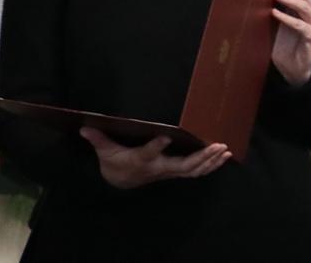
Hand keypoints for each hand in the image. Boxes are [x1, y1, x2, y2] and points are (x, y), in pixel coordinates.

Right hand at [80, 129, 229, 189]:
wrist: (120, 182)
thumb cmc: (115, 163)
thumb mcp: (105, 152)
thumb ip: (98, 139)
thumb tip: (85, 127)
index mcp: (141, 160)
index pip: (148, 153)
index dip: (156, 146)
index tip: (165, 136)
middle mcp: (159, 168)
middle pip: (183, 165)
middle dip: (201, 157)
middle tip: (217, 145)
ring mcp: (169, 172)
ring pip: (194, 171)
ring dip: (211, 162)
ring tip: (225, 151)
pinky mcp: (176, 172)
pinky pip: (197, 171)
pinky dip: (212, 165)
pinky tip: (225, 157)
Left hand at [269, 0, 310, 86]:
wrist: (293, 70)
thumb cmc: (284, 48)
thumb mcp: (278, 27)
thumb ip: (276, 13)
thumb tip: (258, 0)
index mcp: (304, 13)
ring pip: (305, 6)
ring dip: (289, 0)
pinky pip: (300, 25)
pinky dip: (287, 18)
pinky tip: (275, 14)